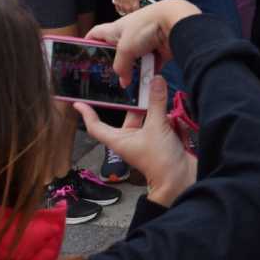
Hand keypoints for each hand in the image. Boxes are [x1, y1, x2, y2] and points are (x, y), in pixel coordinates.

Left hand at [78, 78, 195, 207]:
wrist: (181, 179)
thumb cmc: (160, 161)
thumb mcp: (157, 127)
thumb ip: (157, 102)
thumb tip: (155, 80)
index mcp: (120, 139)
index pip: (97, 127)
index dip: (87, 114)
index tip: (78, 103)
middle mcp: (132, 139)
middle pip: (132, 114)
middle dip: (143, 104)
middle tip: (148, 86)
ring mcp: (148, 139)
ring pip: (151, 116)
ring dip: (161, 112)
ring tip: (168, 108)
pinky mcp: (163, 140)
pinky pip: (164, 122)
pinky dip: (171, 120)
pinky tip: (177, 124)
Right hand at [85, 0, 199, 84]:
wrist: (175, 22)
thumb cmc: (146, 27)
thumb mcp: (126, 49)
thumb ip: (121, 66)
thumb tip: (123, 81)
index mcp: (116, 28)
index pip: (96, 34)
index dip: (88, 42)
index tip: (82, 53)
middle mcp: (129, 34)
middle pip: (117, 51)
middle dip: (114, 64)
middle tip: (108, 79)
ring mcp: (145, 42)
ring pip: (135, 60)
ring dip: (133, 71)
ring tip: (128, 85)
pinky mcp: (159, 50)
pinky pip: (150, 65)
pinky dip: (148, 72)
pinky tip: (145, 82)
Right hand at [110, 0, 146, 16]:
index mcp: (134, 5)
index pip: (138, 12)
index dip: (140, 10)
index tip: (141, 8)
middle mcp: (127, 7)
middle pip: (131, 13)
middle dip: (133, 11)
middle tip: (135, 9)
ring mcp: (121, 6)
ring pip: (124, 13)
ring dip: (127, 12)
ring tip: (129, 10)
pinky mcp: (116, 3)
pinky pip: (119, 10)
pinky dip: (121, 10)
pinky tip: (123, 8)